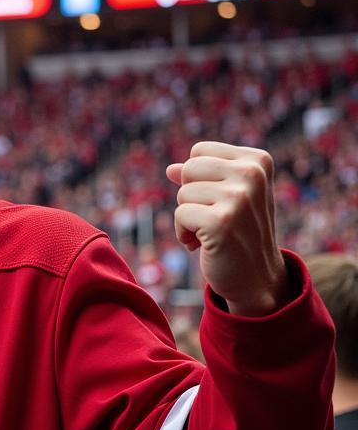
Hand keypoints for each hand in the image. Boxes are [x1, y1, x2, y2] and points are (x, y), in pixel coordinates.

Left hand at [166, 142, 288, 315]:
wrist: (256, 277)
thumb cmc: (240, 233)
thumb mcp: (228, 198)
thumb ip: (202, 179)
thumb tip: (170, 168)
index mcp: (258, 161)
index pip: (199, 151)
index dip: (197, 178)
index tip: (219, 200)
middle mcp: (253, 174)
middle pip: (188, 169)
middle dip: (190, 196)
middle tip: (212, 217)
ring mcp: (239, 197)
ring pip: (182, 194)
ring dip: (188, 217)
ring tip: (211, 232)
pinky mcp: (221, 221)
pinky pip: (179, 215)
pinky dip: (183, 233)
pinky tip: (203, 244)